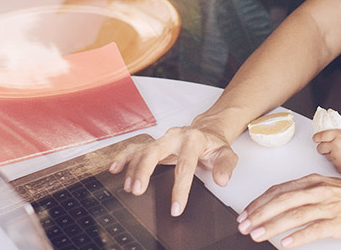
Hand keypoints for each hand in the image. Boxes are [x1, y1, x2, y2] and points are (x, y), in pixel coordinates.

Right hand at [107, 122, 237, 216]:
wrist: (207, 132)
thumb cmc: (213, 145)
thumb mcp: (226, 154)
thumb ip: (225, 166)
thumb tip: (221, 179)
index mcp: (193, 139)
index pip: (185, 166)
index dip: (180, 189)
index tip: (176, 207)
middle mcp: (174, 137)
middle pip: (155, 152)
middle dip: (144, 171)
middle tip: (138, 191)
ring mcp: (162, 139)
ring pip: (142, 150)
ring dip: (133, 169)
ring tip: (128, 187)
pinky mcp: (154, 143)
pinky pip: (135, 148)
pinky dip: (123, 157)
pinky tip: (115, 168)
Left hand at [237, 174, 340, 246]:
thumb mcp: (328, 188)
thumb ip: (306, 195)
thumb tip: (282, 206)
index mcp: (313, 182)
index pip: (278, 190)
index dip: (259, 202)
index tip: (245, 213)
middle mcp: (319, 191)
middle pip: (282, 201)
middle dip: (259, 213)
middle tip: (244, 225)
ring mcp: (329, 206)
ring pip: (294, 214)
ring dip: (273, 225)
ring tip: (257, 234)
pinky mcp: (340, 222)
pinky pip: (315, 229)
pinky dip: (299, 236)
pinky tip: (287, 243)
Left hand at [314, 121, 340, 180]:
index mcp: (339, 136)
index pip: (320, 135)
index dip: (316, 136)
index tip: (316, 137)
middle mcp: (335, 147)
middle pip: (320, 147)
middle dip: (322, 146)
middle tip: (327, 145)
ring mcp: (335, 158)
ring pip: (326, 156)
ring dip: (329, 153)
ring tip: (339, 152)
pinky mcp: (337, 167)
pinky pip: (332, 163)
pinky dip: (335, 161)